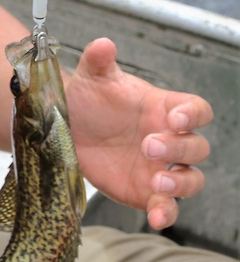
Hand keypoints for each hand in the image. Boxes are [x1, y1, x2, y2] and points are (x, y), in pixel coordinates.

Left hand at [65, 38, 212, 229]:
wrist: (65, 128)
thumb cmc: (88, 99)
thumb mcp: (91, 78)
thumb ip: (99, 61)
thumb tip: (103, 44)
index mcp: (163, 109)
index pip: (197, 110)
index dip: (193, 115)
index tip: (176, 119)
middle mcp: (168, 140)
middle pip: (197, 147)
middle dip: (179, 149)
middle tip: (149, 146)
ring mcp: (160, 169)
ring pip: (192, 180)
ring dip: (181, 184)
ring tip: (157, 183)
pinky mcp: (145, 193)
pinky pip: (167, 207)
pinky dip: (167, 214)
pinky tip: (156, 217)